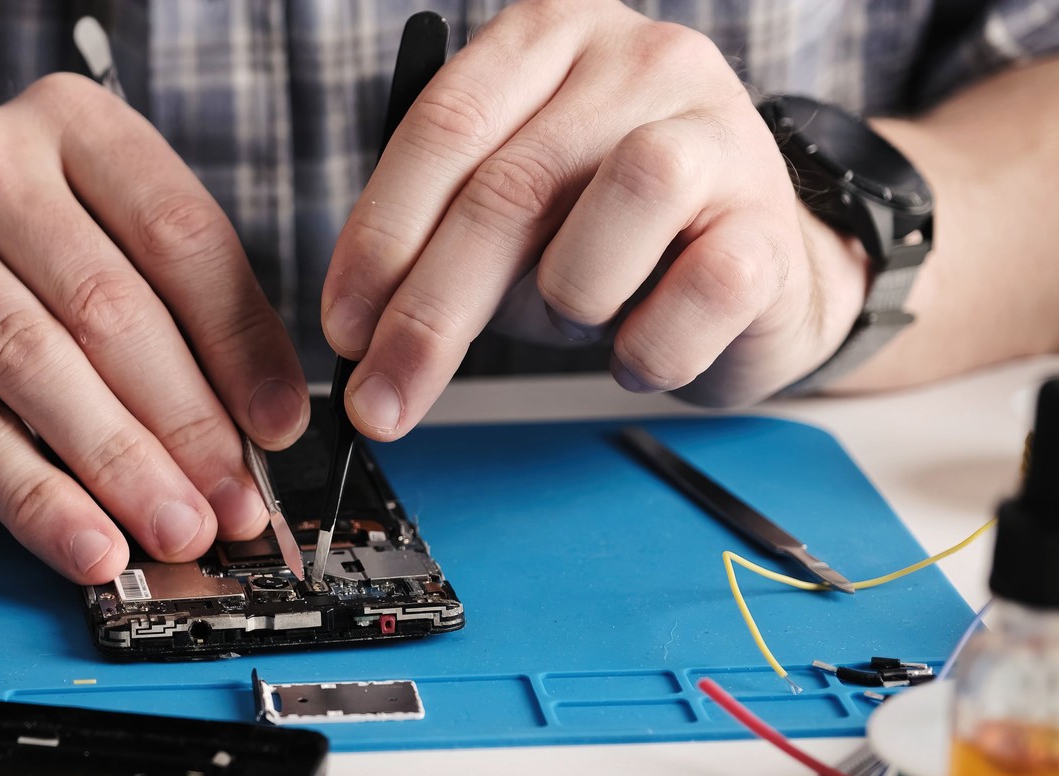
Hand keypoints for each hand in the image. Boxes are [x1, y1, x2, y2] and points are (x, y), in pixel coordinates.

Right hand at [0, 74, 307, 583]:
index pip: (180, 235)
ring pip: (38, 366)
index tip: (278, 430)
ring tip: (173, 530)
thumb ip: (173, 317)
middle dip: (186, 423)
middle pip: (110, 305)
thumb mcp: (90, 257)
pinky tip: (85, 543)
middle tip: (233, 503)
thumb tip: (260, 431)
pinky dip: (36, 498)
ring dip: (120, 465)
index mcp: (70, 120)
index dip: (242, 344)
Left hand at [321, 0, 870, 435]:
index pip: (443, 127)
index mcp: (550, 36)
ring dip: (569, 299)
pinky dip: (647, 348)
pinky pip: (694, 294)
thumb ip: (435, 241)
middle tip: (380, 401)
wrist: (754, 270)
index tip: (341, 330)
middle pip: (508, 188)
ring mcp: (719, 128)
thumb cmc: (607, 237)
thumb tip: (359, 332)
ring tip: (581, 314)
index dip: (379, 238)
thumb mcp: (509, 219)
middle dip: (428, 316)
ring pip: (613, 216)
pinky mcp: (772, 218)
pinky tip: (639, 347)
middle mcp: (641, 58)